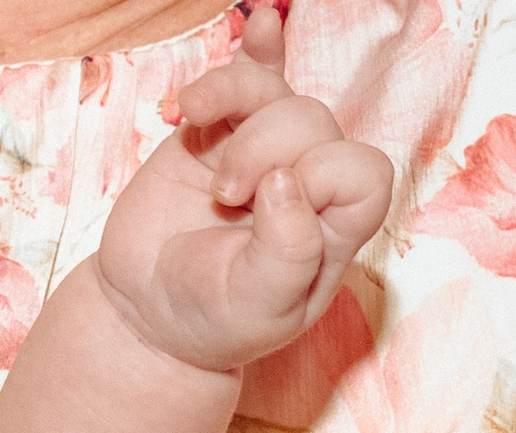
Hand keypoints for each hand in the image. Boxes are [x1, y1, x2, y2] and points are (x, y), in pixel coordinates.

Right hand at [95, 7, 391, 371]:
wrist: (151, 311)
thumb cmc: (217, 319)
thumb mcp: (259, 306)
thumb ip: (287, 252)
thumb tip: (286, 182)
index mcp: (336, 228)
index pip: (364, 174)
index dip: (324, 177)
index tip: (269, 210)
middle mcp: (310, 182)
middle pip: (314, 122)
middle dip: (263, 149)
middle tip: (224, 201)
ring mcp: (265, 149)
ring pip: (275, 91)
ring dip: (232, 100)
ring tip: (194, 134)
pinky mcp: (219, 130)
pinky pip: (249, 74)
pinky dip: (253, 50)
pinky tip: (260, 25)